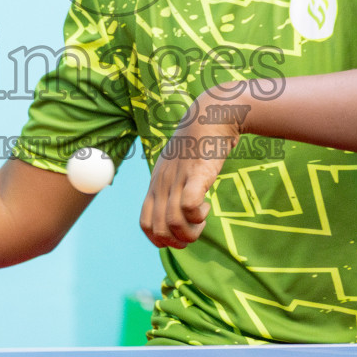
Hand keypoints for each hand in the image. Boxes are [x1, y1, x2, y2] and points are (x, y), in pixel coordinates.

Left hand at [140, 90, 243, 248]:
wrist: (211, 116)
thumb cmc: (198, 143)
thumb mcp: (177, 166)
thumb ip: (174, 186)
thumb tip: (180, 209)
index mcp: (155, 184)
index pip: (145, 224)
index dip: (160, 239)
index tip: (179, 236)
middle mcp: (162, 184)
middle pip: (158, 229)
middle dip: (177, 241)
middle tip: (194, 232)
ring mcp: (177, 179)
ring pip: (173, 222)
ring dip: (190, 232)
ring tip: (202, 220)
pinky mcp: (196, 173)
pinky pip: (188, 205)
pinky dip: (197, 216)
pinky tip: (206, 206)